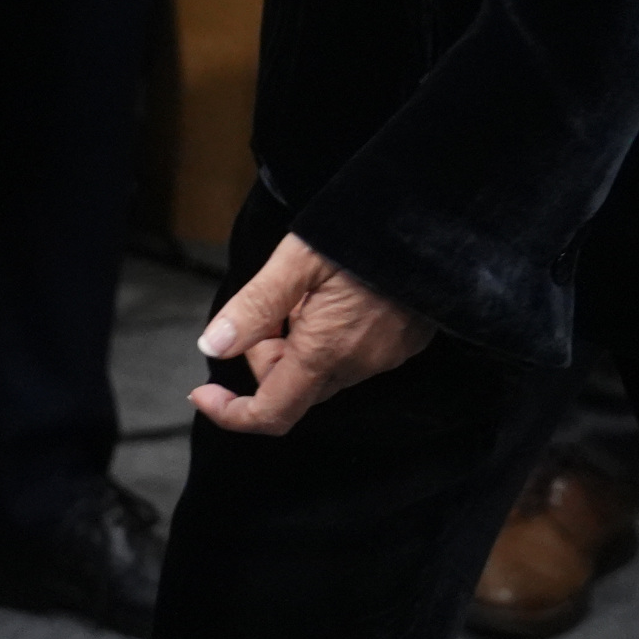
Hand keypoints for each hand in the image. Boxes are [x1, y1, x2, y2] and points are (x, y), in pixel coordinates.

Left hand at [190, 233, 434, 436]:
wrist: (435, 224)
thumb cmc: (364, 232)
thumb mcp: (298, 260)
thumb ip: (254, 307)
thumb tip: (212, 347)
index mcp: (325, 352)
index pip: (271, 413)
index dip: (231, 414)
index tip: (203, 394)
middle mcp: (357, 366)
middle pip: (292, 387)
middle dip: (266, 354)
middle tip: (273, 302)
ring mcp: (385, 358)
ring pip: (321, 371)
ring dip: (299, 342)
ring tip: (311, 289)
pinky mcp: (402, 345)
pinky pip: (352, 357)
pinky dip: (330, 337)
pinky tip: (338, 294)